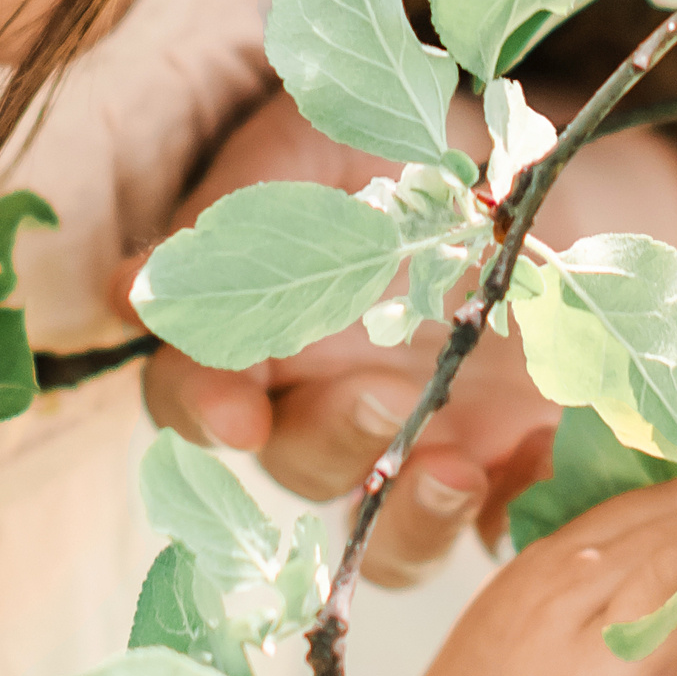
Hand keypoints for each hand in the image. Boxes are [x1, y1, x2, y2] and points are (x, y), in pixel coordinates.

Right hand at [131, 85, 676, 588]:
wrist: (538, 174)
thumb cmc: (400, 149)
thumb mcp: (314, 145)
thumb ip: (233, 208)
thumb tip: (129, 288)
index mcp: (261, 330)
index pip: (192, 392)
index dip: (203, 409)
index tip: (236, 416)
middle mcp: (325, 403)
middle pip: (293, 462)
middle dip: (331, 441)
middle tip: (381, 396)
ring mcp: (413, 445)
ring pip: (380, 531)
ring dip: (407, 517)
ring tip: (456, 469)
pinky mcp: (504, 465)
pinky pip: (504, 520)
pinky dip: (522, 507)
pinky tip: (547, 461)